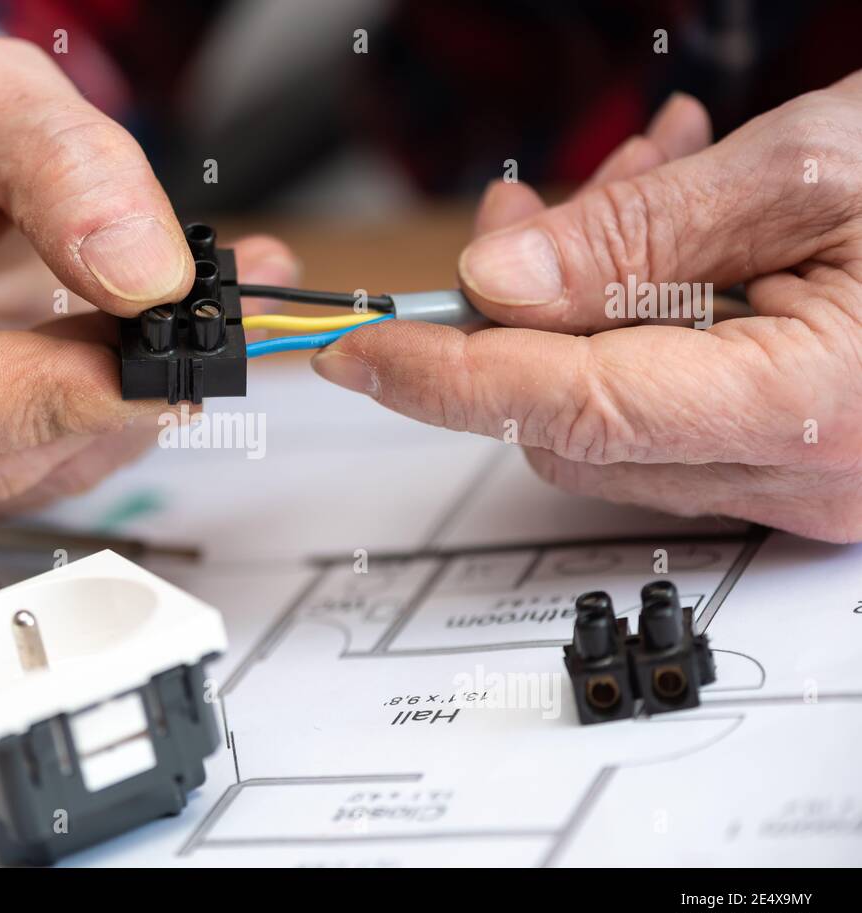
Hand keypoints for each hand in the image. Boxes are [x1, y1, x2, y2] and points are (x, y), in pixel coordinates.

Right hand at [0, 26, 295, 528]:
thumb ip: (73, 173)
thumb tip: (146, 281)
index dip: (61, 399)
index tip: (163, 366)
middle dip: (108, 397)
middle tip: (197, 328)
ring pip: (22, 477)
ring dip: (114, 411)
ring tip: (163, 323)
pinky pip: (28, 474)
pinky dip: (96, 422)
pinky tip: (122, 356)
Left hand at [313, 75, 861, 541]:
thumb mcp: (812, 170)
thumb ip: (641, 237)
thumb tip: (500, 282)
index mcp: (811, 406)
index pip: (563, 407)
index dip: (443, 374)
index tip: (360, 348)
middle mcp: (801, 475)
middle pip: (567, 421)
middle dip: (520, 312)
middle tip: (526, 208)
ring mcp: (799, 482)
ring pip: (605, 418)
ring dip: (581, 307)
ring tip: (637, 193)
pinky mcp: (793, 462)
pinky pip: (660, 416)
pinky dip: (634, 331)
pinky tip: (672, 243)